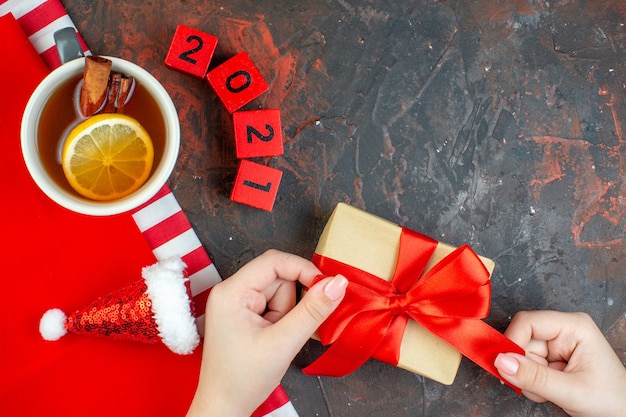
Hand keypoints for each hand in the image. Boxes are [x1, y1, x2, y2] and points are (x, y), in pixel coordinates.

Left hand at [186, 250, 347, 416]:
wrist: (224, 407)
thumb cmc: (241, 380)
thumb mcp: (283, 343)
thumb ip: (313, 310)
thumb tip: (337, 283)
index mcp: (231, 292)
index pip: (274, 262)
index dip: (303, 270)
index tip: (326, 288)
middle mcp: (231, 291)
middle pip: (279, 277)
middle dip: (292, 304)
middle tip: (286, 330)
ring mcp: (237, 303)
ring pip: (280, 292)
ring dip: (287, 314)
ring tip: (275, 339)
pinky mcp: (244, 314)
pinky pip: (274, 305)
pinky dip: (282, 320)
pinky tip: (271, 339)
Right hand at [494, 310, 625, 416]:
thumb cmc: (612, 401)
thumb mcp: (572, 391)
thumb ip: (534, 377)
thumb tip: (500, 361)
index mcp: (574, 327)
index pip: (528, 322)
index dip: (512, 342)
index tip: (503, 365)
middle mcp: (563, 331)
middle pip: (522, 340)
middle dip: (524, 368)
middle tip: (536, 388)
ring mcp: (557, 345)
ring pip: (521, 357)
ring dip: (528, 379)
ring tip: (551, 392)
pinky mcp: (552, 359)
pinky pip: (527, 367)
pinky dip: (532, 384)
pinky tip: (550, 391)